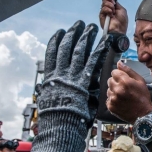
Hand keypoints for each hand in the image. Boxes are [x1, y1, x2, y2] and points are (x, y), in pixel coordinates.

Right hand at [29, 20, 111, 151]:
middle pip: (66, 48)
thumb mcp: (49, 100)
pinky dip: (98, 51)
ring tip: (90, 28)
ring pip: (79, 51)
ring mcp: (73, 76)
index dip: (56, 41)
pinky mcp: (85, 80)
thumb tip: (49, 85)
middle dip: (73, 35)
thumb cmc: (56, 118)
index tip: (60, 33)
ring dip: (85, 38)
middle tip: (79, 25)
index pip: (52, 54)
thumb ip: (52, 89)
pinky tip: (103, 42)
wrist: (62, 127)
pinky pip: (93, 62)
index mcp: (51, 77)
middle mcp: (61, 73)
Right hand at [99, 0, 127, 33]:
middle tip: (113, 4)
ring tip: (113, 11)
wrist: (119, 29)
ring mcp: (104, 12)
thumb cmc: (122, 21)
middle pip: (105, 0)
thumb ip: (117, 4)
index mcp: (113, 7)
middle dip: (109, 0)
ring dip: (109, 6)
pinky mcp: (101, 16)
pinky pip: (102, 9)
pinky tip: (111, 14)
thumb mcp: (122, 10)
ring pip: (103, 3)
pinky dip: (107, 10)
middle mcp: (108, 9)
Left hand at [106, 61, 151, 122]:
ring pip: (109, 90)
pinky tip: (121, 101)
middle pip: (110, 80)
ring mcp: (113, 98)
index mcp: (125, 81)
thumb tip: (119, 63)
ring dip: (114, 91)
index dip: (119, 75)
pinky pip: (108, 99)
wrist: (143, 114)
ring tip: (123, 96)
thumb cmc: (143, 97)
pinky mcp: (111, 106)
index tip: (123, 79)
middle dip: (116, 82)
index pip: (114, 72)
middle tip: (124, 88)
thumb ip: (129, 71)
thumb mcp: (140, 81)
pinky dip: (113, 99)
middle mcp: (117, 89)